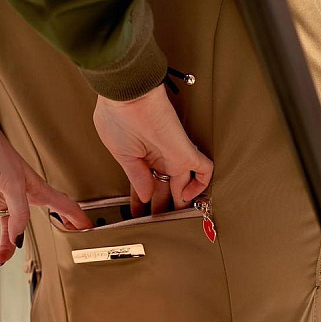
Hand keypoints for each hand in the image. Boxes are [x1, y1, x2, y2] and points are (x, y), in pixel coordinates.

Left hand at [0, 106, 90, 265]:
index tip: (86, 228)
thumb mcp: (11, 183)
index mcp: (33, 186)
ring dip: (1, 241)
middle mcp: (17, 192)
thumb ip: (19, 212)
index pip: (61, 204)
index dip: (75, 217)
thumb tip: (18, 237)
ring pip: (3, 223)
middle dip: (24, 240)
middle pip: (26, 222)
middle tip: (23, 255)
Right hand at [93, 84, 212, 214]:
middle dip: (161, 207)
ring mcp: (173, 155)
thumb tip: (144, 195)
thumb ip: (135, 177)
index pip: (144, 185)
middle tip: (159, 225)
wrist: (127, 96)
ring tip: (179, 221)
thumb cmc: (117, 117)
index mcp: (139, 156)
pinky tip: (190, 196)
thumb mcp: (121, 154)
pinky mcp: (185, 151)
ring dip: (182, 203)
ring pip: (185, 184)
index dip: (141, 202)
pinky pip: (203, 170)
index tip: (137, 217)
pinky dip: (201, 185)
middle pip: (164, 188)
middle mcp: (157, 157)